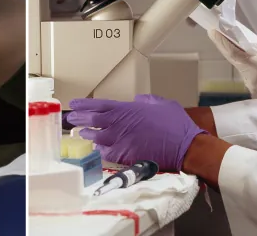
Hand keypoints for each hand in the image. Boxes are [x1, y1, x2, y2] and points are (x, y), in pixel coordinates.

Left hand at [67, 94, 206, 170]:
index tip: (74, 103)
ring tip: (81, 133)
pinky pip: (106, 153)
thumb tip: (138, 100)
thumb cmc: (176, 123)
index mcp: (129, 109)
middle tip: (72, 118)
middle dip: (81, 118)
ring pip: (97, 137)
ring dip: (88, 134)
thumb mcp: (163, 104)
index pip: (100, 105)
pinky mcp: (125, 156)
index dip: (85, 104)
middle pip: (94, 120)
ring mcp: (122, 141)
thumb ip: (147, 100)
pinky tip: (97, 149)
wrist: (184, 146)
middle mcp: (121, 124)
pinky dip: (100, 150)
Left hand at [207, 29, 256, 98]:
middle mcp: (251, 78)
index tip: (211, 31)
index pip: (232, 52)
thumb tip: (235, 42)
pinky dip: (248, 69)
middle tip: (228, 36)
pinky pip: (247, 76)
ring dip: (241, 61)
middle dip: (231, 49)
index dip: (220, 42)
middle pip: (235, 60)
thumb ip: (251, 47)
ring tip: (255, 56)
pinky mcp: (255, 93)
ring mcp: (252, 88)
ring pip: (240, 69)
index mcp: (256, 64)